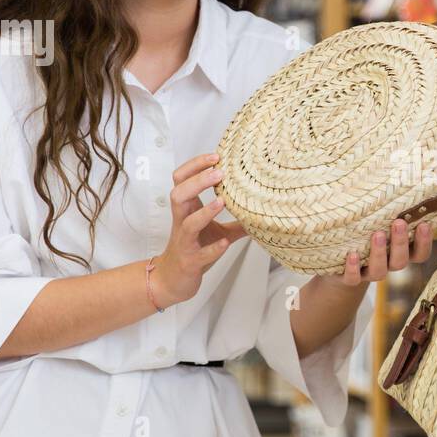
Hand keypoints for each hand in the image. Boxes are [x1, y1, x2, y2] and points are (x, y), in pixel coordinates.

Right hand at [150, 153, 248, 306]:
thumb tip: (265, 211)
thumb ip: (237, 221)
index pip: (182, 179)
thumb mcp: (216, 232)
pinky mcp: (190, 262)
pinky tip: (225, 244)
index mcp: (187, 210)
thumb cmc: (194, 249)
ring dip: (204, 211)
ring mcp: (185, 242)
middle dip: (197, 181)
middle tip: (219, 172)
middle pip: (179, 194)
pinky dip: (213, 249)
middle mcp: (182, 222)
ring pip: (187, 223)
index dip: (195, 165)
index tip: (216, 156)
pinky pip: (200, 254)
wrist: (172, 280)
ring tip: (222, 201)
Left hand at [330, 218, 434, 285]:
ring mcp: (368, 273)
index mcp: (400, 252)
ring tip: (377, 234)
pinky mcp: (348, 278)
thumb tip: (410, 175)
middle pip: (400, 261)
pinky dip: (353, 269)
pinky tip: (352, 255)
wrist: (337, 263)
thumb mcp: (379, 222)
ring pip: (379, 271)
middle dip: (400, 242)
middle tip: (399, 223)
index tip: (425, 224)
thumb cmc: (365, 233)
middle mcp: (387, 264)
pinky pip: (353, 278)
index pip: (420, 253)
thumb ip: (392, 208)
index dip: (424, 242)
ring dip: (379, 253)